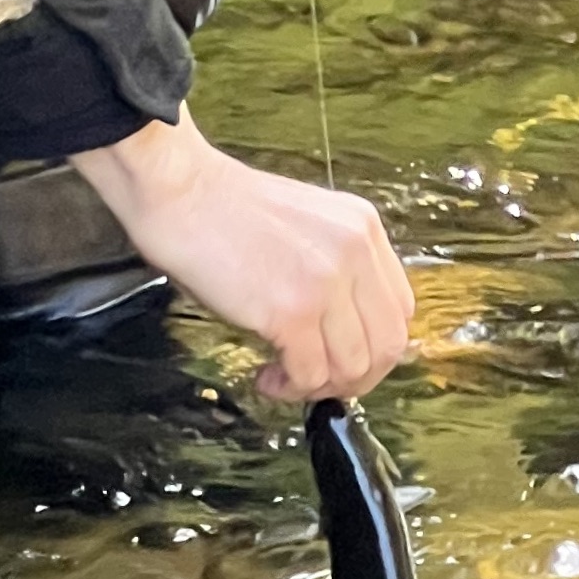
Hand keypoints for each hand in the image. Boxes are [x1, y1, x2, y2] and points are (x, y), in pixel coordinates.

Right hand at [73, 114, 412, 402]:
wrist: (179, 190)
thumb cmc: (223, 208)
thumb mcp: (306, 224)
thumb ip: (335, 266)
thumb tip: (340, 329)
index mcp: (362, 228)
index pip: (399, 309)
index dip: (374, 346)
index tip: (344, 357)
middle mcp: (355, 253)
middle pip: (388, 345)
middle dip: (355, 377)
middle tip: (318, 381)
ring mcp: (325, 283)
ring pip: (352, 367)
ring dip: (318, 386)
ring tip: (285, 377)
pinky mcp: (291, 311)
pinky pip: (310, 374)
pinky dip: (289, 387)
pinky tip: (266, 376)